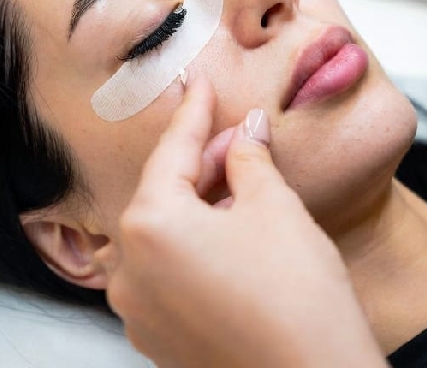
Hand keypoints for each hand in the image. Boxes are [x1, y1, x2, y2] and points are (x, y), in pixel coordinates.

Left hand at [100, 76, 387, 367]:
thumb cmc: (297, 304)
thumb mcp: (275, 208)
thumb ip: (249, 160)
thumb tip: (245, 134)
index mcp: (149, 227)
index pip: (171, 152)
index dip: (194, 114)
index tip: (200, 87)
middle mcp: (129, 271)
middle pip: (164, 195)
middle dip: (203, 163)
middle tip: (240, 138)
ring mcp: (140, 311)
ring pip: (167, 236)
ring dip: (202, 207)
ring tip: (245, 186)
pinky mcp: (159, 339)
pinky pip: (169, 274)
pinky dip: (197, 248)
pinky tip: (234, 236)